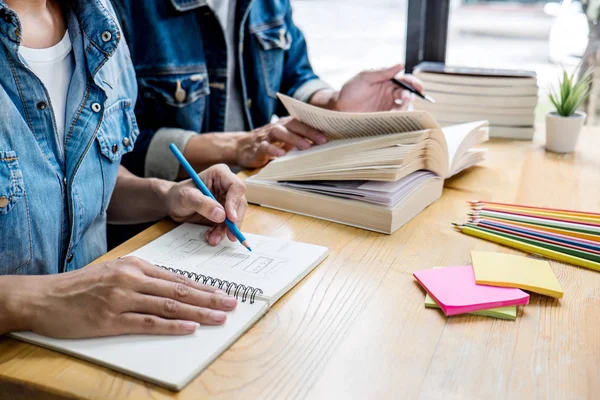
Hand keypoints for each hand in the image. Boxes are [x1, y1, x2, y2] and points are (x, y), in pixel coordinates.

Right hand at [23, 257, 237, 338]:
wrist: (45, 297)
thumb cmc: (82, 285)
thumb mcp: (115, 271)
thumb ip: (144, 278)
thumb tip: (175, 288)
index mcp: (136, 266)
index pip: (179, 278)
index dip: (205, 287)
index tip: (224, 292)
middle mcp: (132, 279)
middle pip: (180, 290)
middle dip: (210, 298)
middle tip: (232, 304)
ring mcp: (122, 299)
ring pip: (169, 305)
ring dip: (199, 312)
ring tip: (219, 317)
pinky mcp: (111, 319)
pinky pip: (148, 322)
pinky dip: (172, 325)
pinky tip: (190, 328)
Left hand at [164, 164, 246, 244]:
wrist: (172, 204)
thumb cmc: (177, 194)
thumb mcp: (186, 197)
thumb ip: (203, 204)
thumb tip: (221, 215)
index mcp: (220, 174)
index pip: (236, 187)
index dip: (235, 202)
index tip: (230, 218)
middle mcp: (226, 186)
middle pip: (239, 203)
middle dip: (234, 220)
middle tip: (230, 234)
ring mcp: (226, 199)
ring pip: (235, 216)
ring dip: (226, 230)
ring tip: (213, 239)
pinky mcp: (224, 212)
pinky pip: (228, 224)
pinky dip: (221, 232)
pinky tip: (211, 236)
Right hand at [235, 116, 327, 167]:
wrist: (242, 146)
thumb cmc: (270, 143)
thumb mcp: (286, 140)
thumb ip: (301, 139)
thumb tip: (324, 143)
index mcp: (286, 124)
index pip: (302, 122)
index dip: (315, 127)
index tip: (330, 133)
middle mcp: (277, 127)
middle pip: (293, 125)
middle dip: (308, 132)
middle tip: (322, 140)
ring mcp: (266, 137)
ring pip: (280, 133)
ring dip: (293, 139)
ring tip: (306, 147)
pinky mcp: (257, 148)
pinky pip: (265, 147)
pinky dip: (272, 150)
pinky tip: (281, 155)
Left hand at [331, 64, 423, 111]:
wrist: (338, 108)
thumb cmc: (350, 90)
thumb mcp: (364, 77)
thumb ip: (382, 72)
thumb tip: (400, 64)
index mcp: (386, 81)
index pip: (404, 80)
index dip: (413, 83)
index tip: (418, 87)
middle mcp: (389, 93)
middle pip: (406, 93)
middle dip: (410, 95)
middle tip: (407, 97)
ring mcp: (387, 106)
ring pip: (403, 106)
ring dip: (405, 106)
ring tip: (401, 106)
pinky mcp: (383, 117)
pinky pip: (395, 117)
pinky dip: (400, 116)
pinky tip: (398, 116)